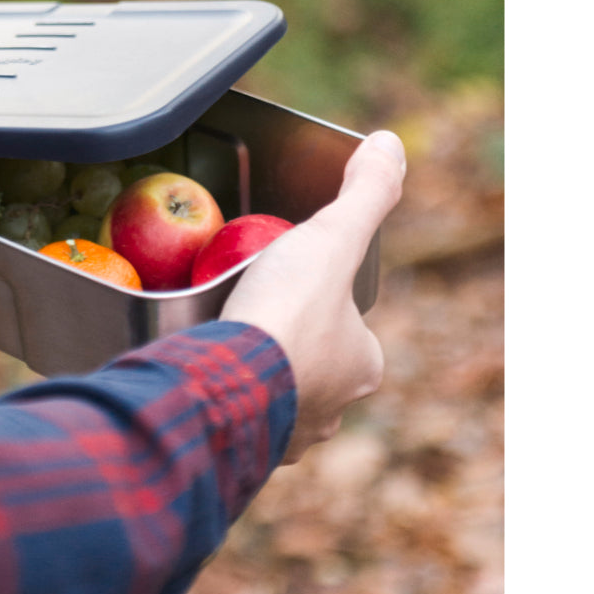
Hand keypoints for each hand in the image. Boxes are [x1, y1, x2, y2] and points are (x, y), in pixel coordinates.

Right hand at [220, 129, 405, 462]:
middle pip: (311, 363)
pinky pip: (236, 421)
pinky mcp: (241, 452)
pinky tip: (203, 378)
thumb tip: (390, 142)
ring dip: (255, 375)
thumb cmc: (287, 311)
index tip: (285, 282)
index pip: (347, 324)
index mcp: (362, 364)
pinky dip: (224, 401)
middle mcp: (334, 410)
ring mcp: (287, 437)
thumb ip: (363, 193)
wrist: (224, 384)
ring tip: (219, 341)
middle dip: (286, 343)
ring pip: (274, 397)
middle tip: (245, 309)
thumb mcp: (330, 237)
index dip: (319, 299)